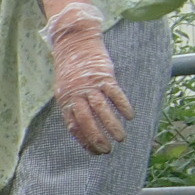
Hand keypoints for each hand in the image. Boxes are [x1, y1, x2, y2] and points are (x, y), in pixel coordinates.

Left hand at [45, 2, 132, 154]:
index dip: (84, 141)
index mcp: (66, 100)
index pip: (74, 126)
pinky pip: (114, 93)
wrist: (74, 43)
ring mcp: (90, 85)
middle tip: (108, 150)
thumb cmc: (71, 70)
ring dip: (112, 126)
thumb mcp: (65, 90)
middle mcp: (77, 95)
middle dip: (97, 138)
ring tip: (121, 139)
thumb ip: (72, 108)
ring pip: (102, 110)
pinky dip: (123, 106)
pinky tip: (130, 116)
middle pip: (87, 121)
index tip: (94, 152)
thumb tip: (80, 131)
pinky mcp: (104, 75)